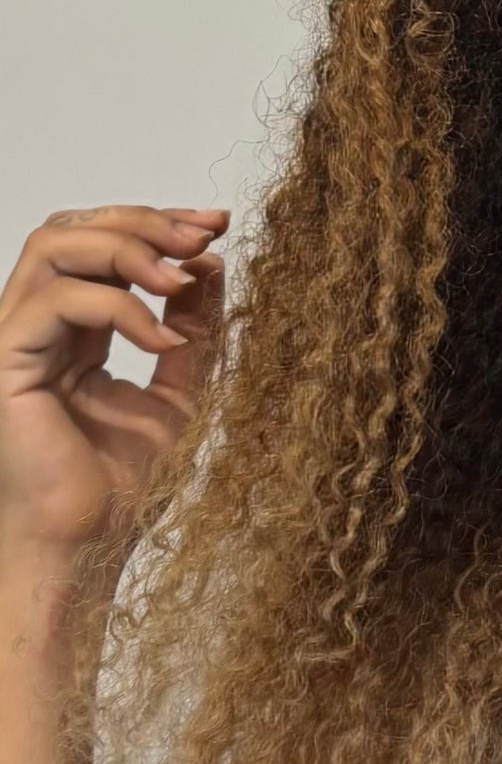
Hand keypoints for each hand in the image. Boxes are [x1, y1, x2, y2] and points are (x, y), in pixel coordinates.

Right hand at [0, 202, 228, 557]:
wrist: (88, 543)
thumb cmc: (122, 483)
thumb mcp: (180, 390)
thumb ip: (193, 329)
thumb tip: (211, 263)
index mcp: (73, 326)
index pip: (101, 243)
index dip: (158, 223)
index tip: (218, 225)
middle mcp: (36, 323)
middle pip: (72, 227)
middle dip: (144, 220)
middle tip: (204, 236)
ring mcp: (14, 337)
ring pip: (53, 245)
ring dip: (128, 246)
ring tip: (181, 278)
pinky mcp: (6, 361)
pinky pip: (58, 301)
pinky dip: (120, 308)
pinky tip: (163, 340)